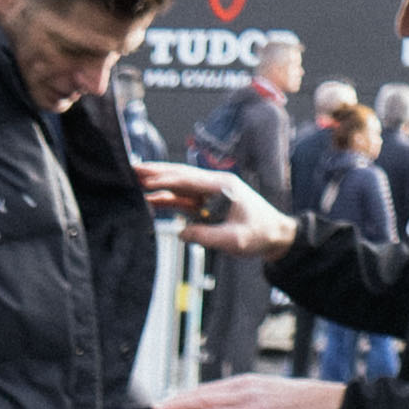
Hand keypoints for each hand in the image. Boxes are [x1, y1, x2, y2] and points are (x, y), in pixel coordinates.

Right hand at [138, 162, 296, 261]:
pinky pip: (183, 200)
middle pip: (180, 175)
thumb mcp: (234, 239)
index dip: (166, 179)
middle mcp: (214, 185)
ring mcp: (210, 195)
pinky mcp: (207, 205)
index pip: (189, 179)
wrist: (275, 236)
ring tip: (135, 181)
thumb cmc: (260, 234)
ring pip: (179, 186)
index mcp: (223, 186)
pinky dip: (167, 199)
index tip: (146, 180)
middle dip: (156, 172)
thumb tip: (182, 233)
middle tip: (133, 169)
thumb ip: (207, 236)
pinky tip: (151, 199)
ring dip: (158, 184)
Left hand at [154, 376, 342, 408]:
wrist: (323, 405)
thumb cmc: (291, 401)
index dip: (181, 396)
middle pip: (205, 400)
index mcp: (243, 385)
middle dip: (178, 405)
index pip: (206, 389)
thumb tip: (212, 408)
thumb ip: (237, 399)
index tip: (160, 401)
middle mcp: (245, 395)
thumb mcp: (261, 392)